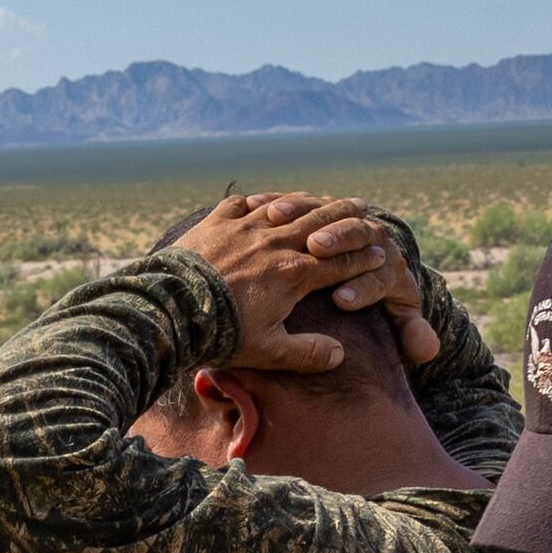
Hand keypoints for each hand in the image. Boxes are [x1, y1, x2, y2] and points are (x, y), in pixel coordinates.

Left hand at [187, 191, 436, 375]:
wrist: (171, 310)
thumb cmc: (220, 334)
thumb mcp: (267, 351)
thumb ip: (306, 353)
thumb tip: (339, 355)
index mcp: (293, 273)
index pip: (338, 263)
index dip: (361, 259)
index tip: (379, 253)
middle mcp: (275, 243)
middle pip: (320, 224)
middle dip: (345, 216)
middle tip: (363, 207)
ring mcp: (245, 228)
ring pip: (285, 208)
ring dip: (307, 202)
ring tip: (321, 197)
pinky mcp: (216, 222)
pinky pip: (243, 203)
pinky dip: (258, 201)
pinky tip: (263, 201)